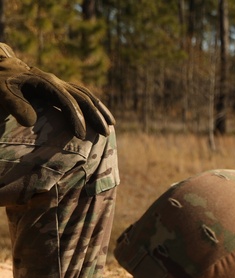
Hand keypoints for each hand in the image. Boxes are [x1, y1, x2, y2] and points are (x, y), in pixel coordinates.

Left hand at [0, 43, 114, 138]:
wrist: (3, 71)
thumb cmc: (2, 83)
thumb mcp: (3, 93)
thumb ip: (15, 105)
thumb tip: (31, 122)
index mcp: (46, 82)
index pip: (67, 101)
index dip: (76, 117)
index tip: (81, 135)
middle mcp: (58, 82)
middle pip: (83, 97)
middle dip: (95, 116)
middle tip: (105, 134)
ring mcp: (61, 84)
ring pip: (86, 95)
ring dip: (99, 110)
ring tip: (110, 126)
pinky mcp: (62, 88)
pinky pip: (82, 95)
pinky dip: (94, 106)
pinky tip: (100, 116)